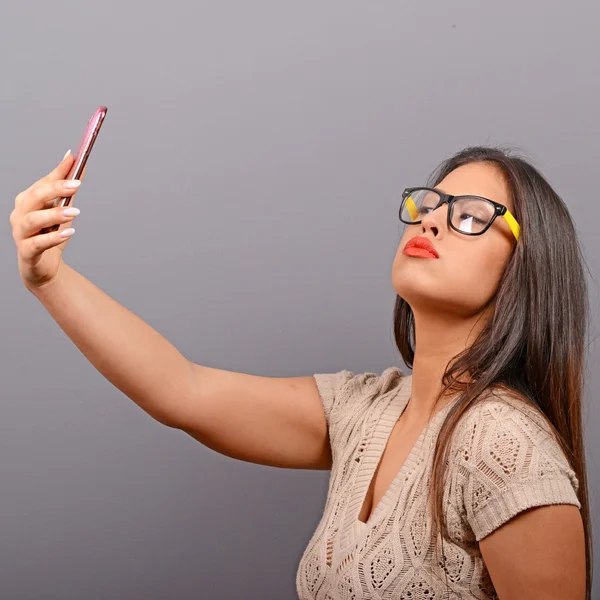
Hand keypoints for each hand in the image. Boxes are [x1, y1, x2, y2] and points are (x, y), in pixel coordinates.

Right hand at [10, 151, 85, 290]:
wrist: (44, 267)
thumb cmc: (49, 235)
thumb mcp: (62, 209)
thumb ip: (68, 189)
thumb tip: (78, 163)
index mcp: (27, 201)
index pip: (42, 183)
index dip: (59, 172)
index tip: (75, 159)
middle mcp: (20, 214)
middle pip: (34, 197)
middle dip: (55, 189)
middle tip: (76, 184)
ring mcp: (21, 233)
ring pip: (33, 220)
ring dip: (55, 214)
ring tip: (75, 211)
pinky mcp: (27, 252)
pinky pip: (37, 244)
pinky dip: (53, 237)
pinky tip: (69, 233)